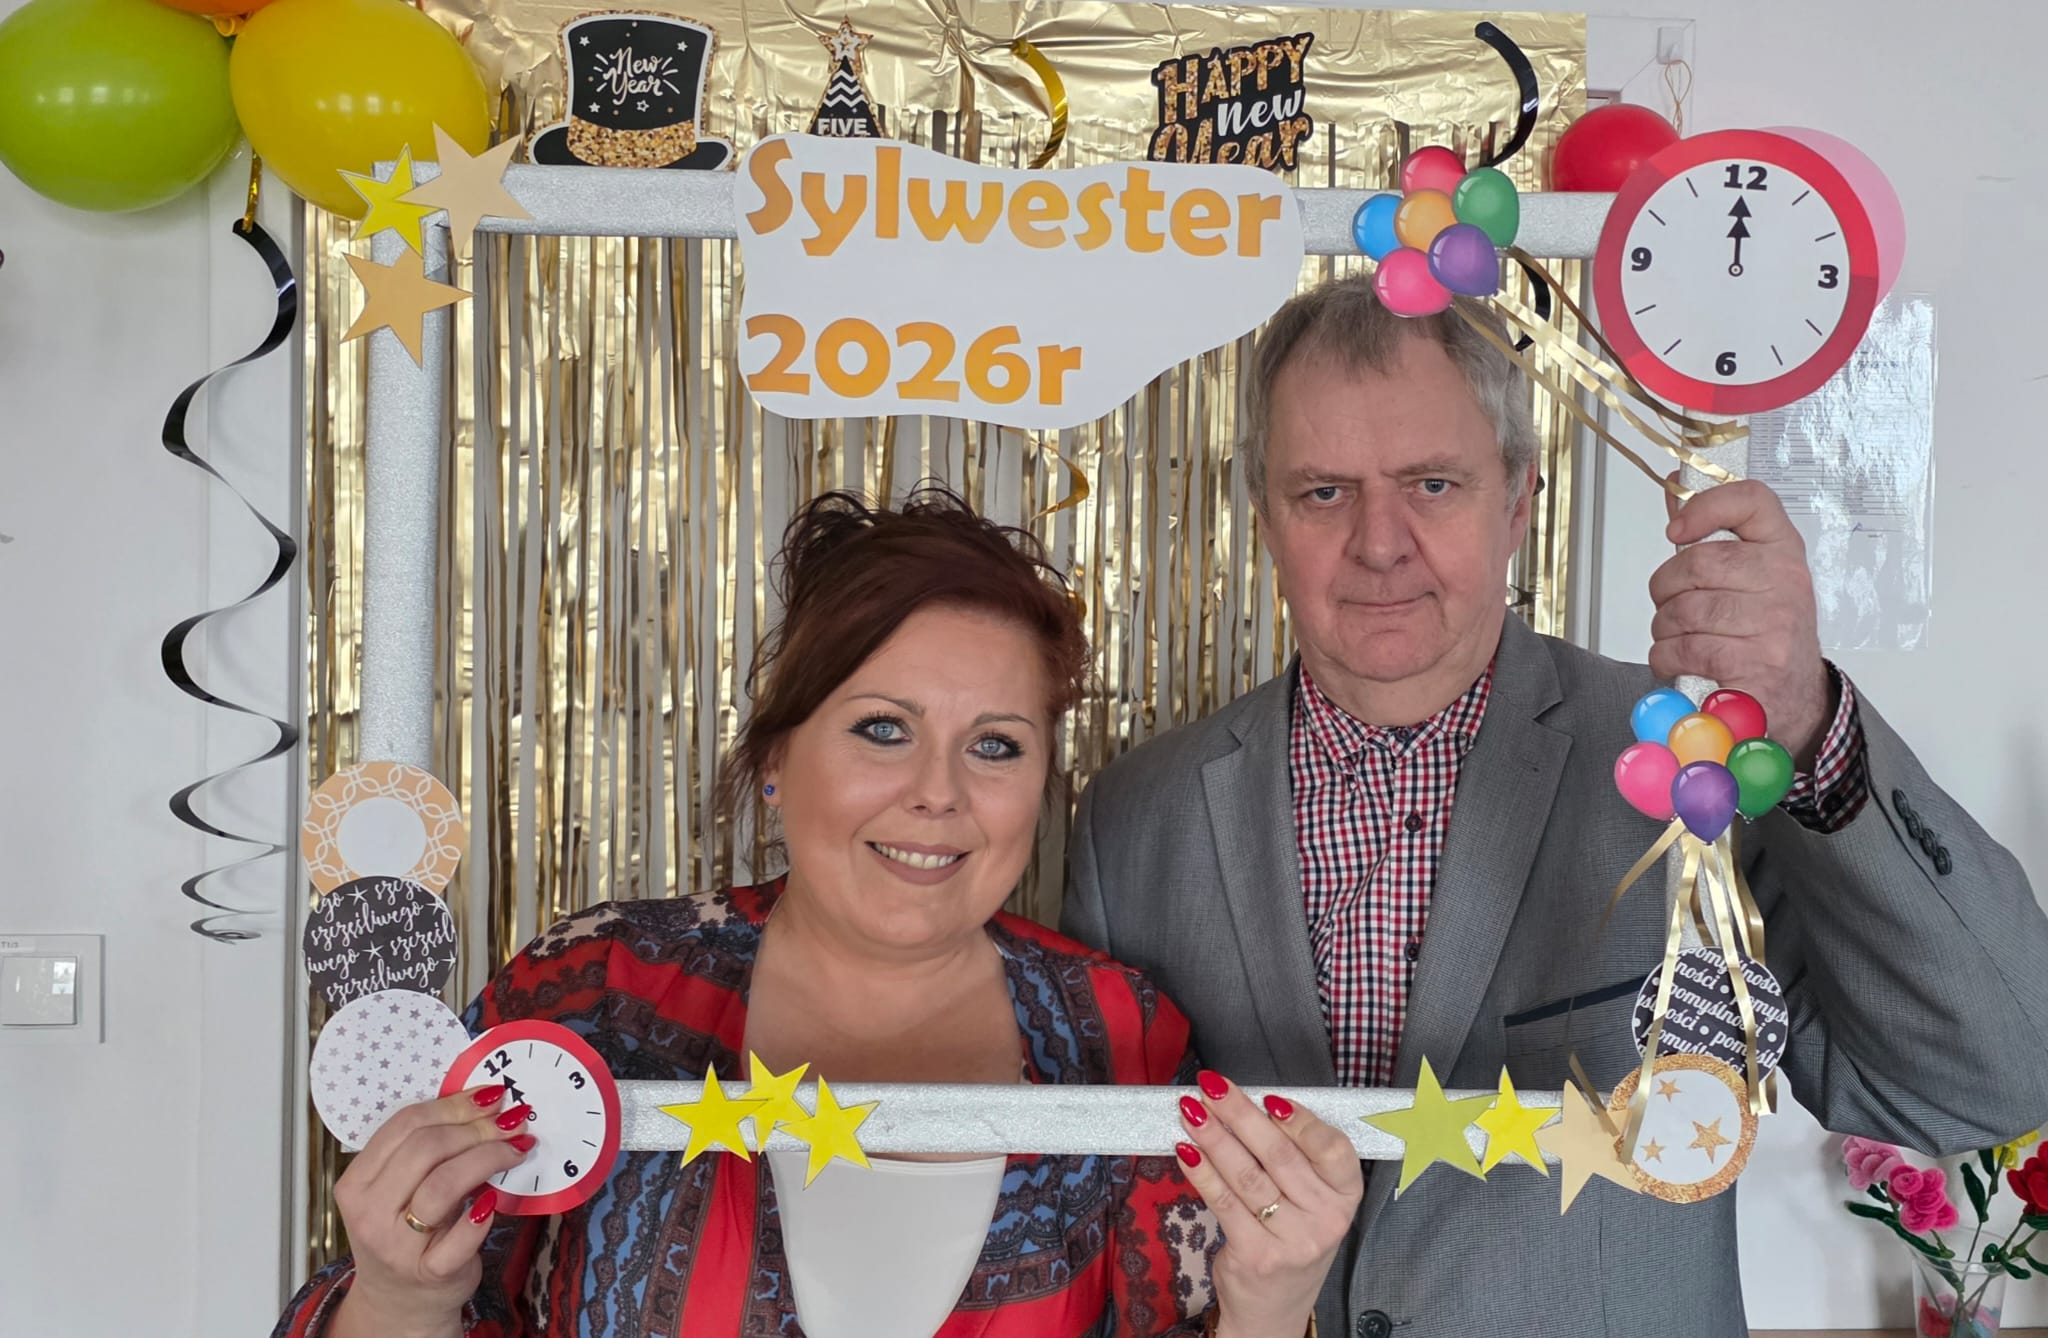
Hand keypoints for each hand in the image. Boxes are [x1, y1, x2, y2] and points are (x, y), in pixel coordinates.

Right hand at [327, 1085, 534, 1337]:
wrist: (400, 1302)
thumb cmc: (406, 1234)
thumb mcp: (400, 1189)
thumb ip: (425, 1150)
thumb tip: (484, 1103)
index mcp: (357, 1182)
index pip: (404, 1125)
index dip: (453, 1105)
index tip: (490, 1096)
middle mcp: (370, 1213)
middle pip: (426, 1149)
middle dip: (476, 1129)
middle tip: (511, 1122)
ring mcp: (397, 1247)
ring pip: (444, 1184)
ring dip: (488, 1158)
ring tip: (515, 1149)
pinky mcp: (430, 1273)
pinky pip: (461, 1237)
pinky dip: (481, 1214)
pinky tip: (493, 1199)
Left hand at [1174, 1071, 1363, 1337]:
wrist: (1275, 1307)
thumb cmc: (1291, 1236)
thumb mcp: (1311, 1200)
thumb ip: (1294, 1155)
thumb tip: (1251, 1103)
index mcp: (1345, 1195)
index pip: (1332, 1148)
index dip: (1300, 1119)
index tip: (1268, 1097)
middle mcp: (1326, 1219)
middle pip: (1279, 1155)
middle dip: (1240, 1114)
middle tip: (1212, 1087)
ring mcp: (1292, 1241)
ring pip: (1247, 1175)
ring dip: (1213, 1137)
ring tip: (1191, 1110)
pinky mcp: (1256, 1255)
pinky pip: (1223, 1202)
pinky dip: (1201, 1172)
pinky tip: (1185, 1150)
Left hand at [1650, 479, 1831, 765]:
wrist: (1797, 696)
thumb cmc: (1765, 632)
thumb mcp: (1749, 578)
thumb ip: (1711, 536)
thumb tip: (1675, 492)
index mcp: (1782, 550)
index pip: (1752, 501)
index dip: (1705, 506)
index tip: (1677, 530)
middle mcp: (1785, 581)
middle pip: (1697, 562)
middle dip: (1665, 587)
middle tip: (1669, 603)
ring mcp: (1774, 624)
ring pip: (1684, 609)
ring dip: (1663, 627)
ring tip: (1676, 636)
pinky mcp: (1756, 664)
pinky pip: (1685, 649)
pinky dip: (1666, 657)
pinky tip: (1675, 660)